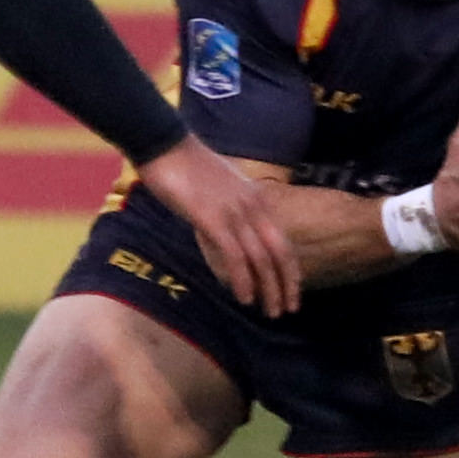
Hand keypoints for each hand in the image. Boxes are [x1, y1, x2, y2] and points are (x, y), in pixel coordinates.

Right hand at [138, 134, 301, 316]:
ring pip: (261, 259)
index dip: (290, 271)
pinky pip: (236, 256)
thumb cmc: (187, 167)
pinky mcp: (213, 219)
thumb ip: (231, 212)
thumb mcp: (221, 190)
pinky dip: (243, 280)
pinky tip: (244, 298)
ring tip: (269, 312)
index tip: (292, 292)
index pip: (283, 242)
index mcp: (257, 199)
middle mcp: (253, 207)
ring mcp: (235, 213)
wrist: (166, 145)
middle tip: (286, 311)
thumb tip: (229, 238)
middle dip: (286, 285)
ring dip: (268, 289)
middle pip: (279, 253)